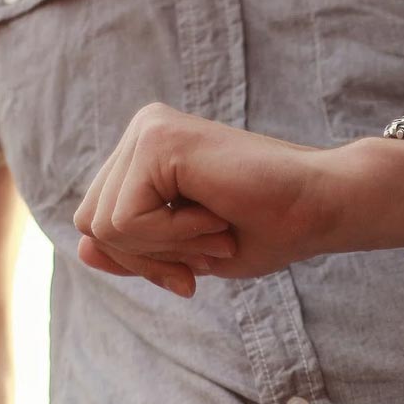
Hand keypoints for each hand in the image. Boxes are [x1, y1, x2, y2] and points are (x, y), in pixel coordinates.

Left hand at [73, 103, 336, 295]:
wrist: (321, 207)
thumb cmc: (270, 229)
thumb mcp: (189, 253)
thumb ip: (136, 250)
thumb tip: (82, 249)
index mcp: (147, 154)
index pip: (99, 223)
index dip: (142, 262)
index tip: (193, 273)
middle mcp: (142, 132)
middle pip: (92, 223)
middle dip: (148, 259)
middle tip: (210, 250)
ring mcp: (147, 129)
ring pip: (104, 224)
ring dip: (165, 248)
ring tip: (216, 229)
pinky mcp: (157, 138)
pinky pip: (126, 219)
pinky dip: (172, 238)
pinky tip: (215, 217)